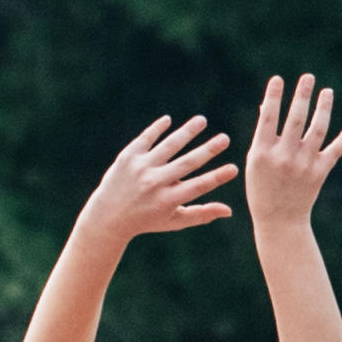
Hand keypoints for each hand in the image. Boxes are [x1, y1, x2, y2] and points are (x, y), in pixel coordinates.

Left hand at [77, 114, 236, 244]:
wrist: (107, 217)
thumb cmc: (146, 220)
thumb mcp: (174, 221)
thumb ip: (201, 214)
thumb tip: (229, 210)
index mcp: (168, 201)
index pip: (198, 186)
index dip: (217, 178)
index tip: (234, 168)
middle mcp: (155, 183)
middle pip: (187, 163)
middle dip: (208, 150)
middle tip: (225, 138)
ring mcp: (141, 168)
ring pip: (168, 146)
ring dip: (186, 132)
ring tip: (202, 120)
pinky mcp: (127, 157)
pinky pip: (146, 139)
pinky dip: (157, 129)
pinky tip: (169, 120)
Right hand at [242, 73, 341, 232]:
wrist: (279, 220)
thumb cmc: (262, 187)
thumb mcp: (255, 161)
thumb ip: (263, 134)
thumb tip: (267, 105)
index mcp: (262, 152)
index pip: (268, 118)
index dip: (273, 97)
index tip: (278, 79)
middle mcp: (284, 156)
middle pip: (296, 119)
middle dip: (302, 95)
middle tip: (308, 77)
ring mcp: (303, 164)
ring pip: (318, 130)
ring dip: (324, 108)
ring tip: (327, 92)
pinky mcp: (320, 172)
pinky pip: (334, 151)